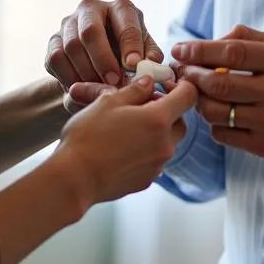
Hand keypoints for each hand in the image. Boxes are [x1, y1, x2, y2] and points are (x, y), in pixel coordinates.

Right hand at [45, 0, 164, 101]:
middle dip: (103, 60)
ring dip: (86, 72)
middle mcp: (91, 9)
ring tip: (100, 89)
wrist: (99, 58)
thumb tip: (150, 64)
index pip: (125, 22)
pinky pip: (55, 59)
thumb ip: (150, 56)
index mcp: (120, 7)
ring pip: (71, 47)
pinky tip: (83, 88)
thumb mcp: (144, 51)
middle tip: (113, 81)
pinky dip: (69, 77)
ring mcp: (69, 23)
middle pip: (90, 31)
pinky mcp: (53, 40)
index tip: (134, 66)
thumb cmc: (128, 52)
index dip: (130, 45)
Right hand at [54, 75, 197, 204]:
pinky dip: (146, 150)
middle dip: (167, 111)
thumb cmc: (89, 136)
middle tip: (143, 105)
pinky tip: (122, 147)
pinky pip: (154, 160)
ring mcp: (157, 165)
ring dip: (156, 132)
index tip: (167, 83)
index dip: (181, 85)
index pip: (188, 96)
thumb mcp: (109, 102)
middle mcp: (165, 144)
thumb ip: (135, 90)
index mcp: (159, 119)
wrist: (75, 178)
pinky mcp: (146, 181)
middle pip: (180, 121)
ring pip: (167, 142)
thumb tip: (148, 83)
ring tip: (128, 127)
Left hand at [172, 25, 263, 159]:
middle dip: (191, 76)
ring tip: (197, 92)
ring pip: (215, 111)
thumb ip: (246, 38)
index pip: (232, 52)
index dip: (200, 50)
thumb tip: (207, 42)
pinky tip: (217, 113)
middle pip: (218, 82)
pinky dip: (212, 122)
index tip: (180, 50)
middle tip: (180, 72)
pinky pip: (222, 134)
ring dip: (198, 100)